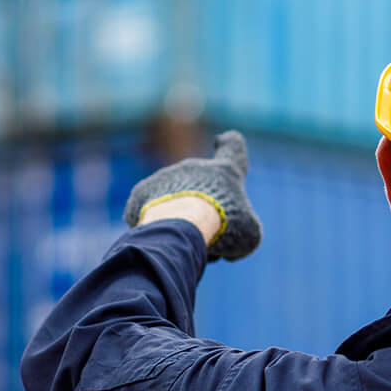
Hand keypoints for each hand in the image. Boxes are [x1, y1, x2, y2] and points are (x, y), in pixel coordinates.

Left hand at [125, 130, 262, 260]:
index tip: (223, 138)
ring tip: (182, 243)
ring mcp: (165, 177)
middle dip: (201, 214)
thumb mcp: (248, 235)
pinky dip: (155, 227)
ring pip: (174, 203)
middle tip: (205, 239)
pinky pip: (149, 211)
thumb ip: (240, 234)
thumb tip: (227, 251)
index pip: (233, 149)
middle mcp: (193, 167)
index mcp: (225, 171)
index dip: (231, 144)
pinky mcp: (141, 192)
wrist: (181, 224)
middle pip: (201, 190)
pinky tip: (161, 240)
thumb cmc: (223, 225)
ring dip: (178, 224)